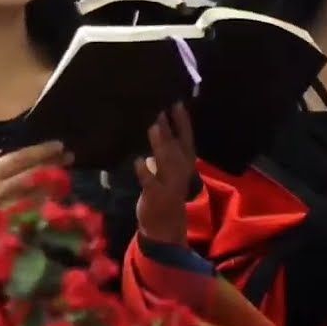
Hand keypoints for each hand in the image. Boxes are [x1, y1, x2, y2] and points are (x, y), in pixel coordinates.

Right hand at [0, 140, 73, 267]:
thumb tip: (17, 148)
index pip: (21, 157)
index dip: (42, 151)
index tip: (59, 145)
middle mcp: (0, 190)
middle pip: (33, 172)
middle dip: (53, 162)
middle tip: (69, 156)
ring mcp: (10, 208)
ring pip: (40, 189)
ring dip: (56, 179)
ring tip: (66, 171)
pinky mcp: (19, 223)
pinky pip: (40, 207)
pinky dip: (51, 197)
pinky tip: (59, 191)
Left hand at [135, 103, 196, 245]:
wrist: (165, 225)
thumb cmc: (165, 188)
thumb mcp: (170, 166)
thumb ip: (166, 145)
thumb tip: (157, 118)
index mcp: (186, 160)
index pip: (187, 136)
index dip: (183, 119)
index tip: (176, 100)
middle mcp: (181, 169)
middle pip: (176, 145)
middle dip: (170, 127)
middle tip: (160, 107)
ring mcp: (170, 183)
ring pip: (166, 161)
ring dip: (160, 145)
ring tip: (153, 127)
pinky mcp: (157, 195)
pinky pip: (151, 182)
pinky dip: (145, 172)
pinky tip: (139, 161)